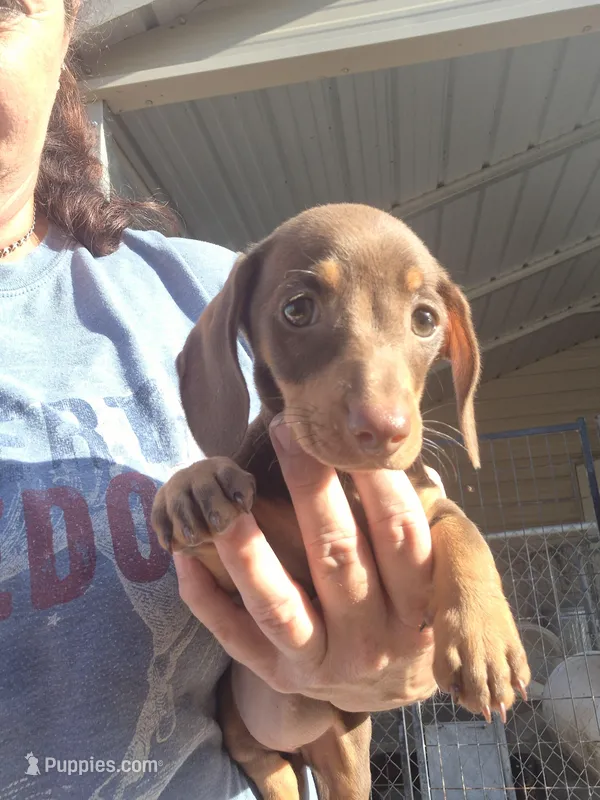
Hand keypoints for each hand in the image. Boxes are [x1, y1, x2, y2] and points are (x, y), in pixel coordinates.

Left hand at [173, 418, 441, 711]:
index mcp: (419, 604)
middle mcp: (373, 639)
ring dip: (247, 549)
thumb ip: (426, 517)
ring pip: (278, 605)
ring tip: (223, 501)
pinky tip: (184, 557)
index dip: (374, 479)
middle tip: (284, 430)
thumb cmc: (409, 602)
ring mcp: (323, 662)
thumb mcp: (442, 565)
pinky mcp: (281, 675)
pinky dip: (207, 599)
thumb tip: (390, 454)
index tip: (346, 432)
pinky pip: (237, 637)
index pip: (399, 532)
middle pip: (337, 555)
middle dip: (309, 487)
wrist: (388, 686)